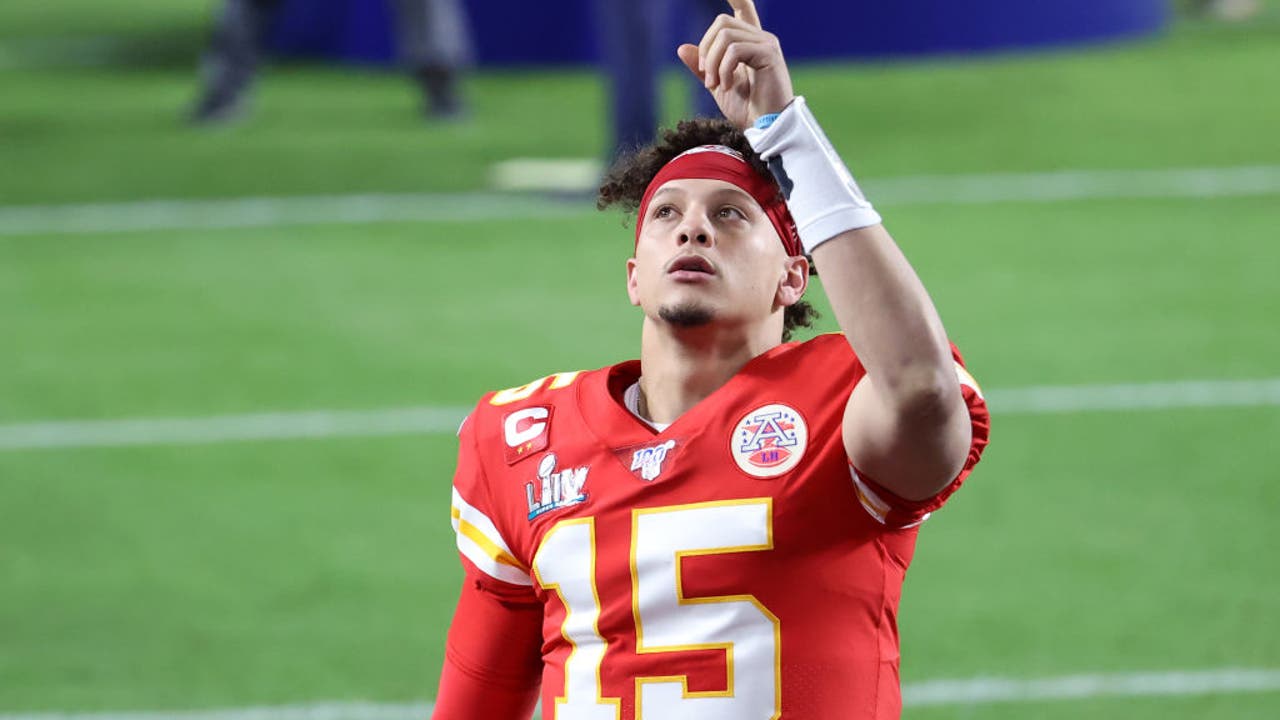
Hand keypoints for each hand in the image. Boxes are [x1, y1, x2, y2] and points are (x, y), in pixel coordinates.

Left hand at [677, 0, 794, 129]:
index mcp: (749, 43)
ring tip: (716, 85)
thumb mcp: (717, 86)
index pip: (743, 9)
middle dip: (706, 49)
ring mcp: (766, 44)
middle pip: (722, 22)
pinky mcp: (769, 54)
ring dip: (712, 62)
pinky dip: (724, 69)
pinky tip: (727, 86)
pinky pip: (734, 50)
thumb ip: (702, 67)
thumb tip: (682, 48)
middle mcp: (760, 38)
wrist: (765, 128)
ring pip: (725, 35)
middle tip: (707, 77)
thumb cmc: (747, 110)